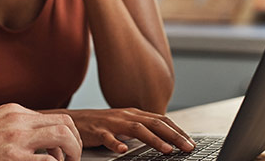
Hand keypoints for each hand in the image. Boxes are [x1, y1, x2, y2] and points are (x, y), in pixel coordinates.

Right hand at [0, 103, 82, 160]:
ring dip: (72, 153)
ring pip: (63, 137)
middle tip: (72, 159)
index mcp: (14, 112)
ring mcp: (17, 139)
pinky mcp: (13, 159)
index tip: (63, 151)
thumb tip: (33, 141)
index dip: (66, 136)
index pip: (54, 118)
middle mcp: (18, 121)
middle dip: (75, 143)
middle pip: (65, 124)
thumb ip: (13, 127)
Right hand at [61, 108, 194, 154]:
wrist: (73, 120)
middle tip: (188, 147)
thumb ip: (142, 128)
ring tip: (167, 150)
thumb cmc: (100, 124)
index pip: (161, 120)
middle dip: (173, 135)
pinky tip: (123, 150)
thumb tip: (165, 138)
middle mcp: (126, 115)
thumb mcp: (124, 124)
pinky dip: (116, 144)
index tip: (191, 142)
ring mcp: (112, 123)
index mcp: (134, 114)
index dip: (177, 130)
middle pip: (154, 123)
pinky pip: (108, 138)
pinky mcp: (97, 131)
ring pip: (137, 129)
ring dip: (154, 140)